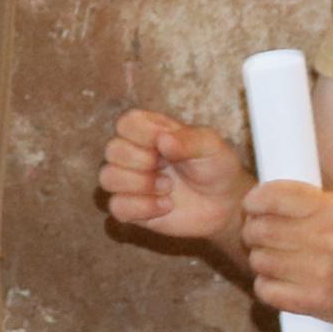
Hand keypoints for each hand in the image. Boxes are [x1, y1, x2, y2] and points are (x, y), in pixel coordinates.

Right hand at [101, 108, 250, 246]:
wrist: (225, 204)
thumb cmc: (216, 168)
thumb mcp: (211, 147)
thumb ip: (188, 140)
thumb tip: (163, 140)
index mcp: (150, 130)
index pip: (126, 123)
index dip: (143, 135)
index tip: (166, 145)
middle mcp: (134, 154)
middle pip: (112, 150)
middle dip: (142, 161)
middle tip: (167, 168)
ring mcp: (130, 182)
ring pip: (107, 178)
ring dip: (140, 184)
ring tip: (167, 187)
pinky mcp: (131, 208)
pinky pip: (116, 207)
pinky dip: (142, 208)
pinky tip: (166, 205)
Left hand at [238, 179, 332, 325]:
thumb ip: (306, 202)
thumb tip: (260, 200)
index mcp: (331, 209)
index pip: (271, 198)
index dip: (254, 201)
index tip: (253, 206)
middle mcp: (325, 239)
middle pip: (259, 231)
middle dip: (252, 231)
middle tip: (259, 235)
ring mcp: (320, 273)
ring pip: (259, 261)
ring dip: (261, 259)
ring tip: (275, 259)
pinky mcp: (316, 302)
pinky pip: (266, 291)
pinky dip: (267, 285)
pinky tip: (280, 281)